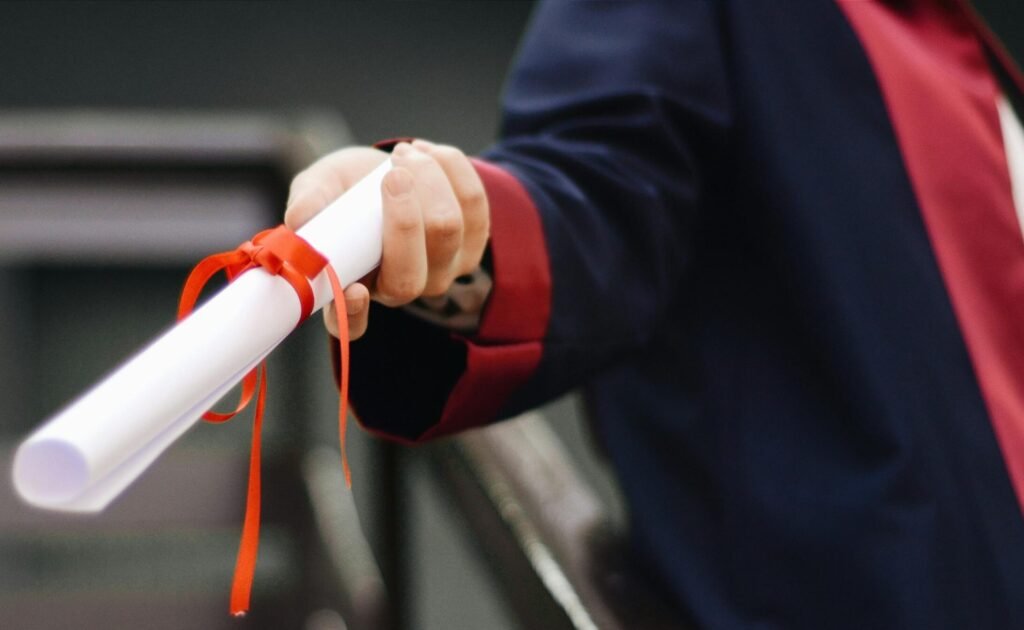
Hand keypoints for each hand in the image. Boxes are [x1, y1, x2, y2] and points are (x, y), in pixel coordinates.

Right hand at [283, 140, 489, 339]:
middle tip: (392, 173)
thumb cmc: (346, 188)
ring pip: (447, 230)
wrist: (389, 169)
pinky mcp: (473, 242)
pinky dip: (452, 169)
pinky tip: (428, 153)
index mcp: (353, 288)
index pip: (352, 323)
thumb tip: (300, 219)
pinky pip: (474, 204)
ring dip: (428, 179)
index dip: (354, 314)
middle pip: (410, 275)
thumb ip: (309, 202)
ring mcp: (442, 270)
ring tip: (403, 154)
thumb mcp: (319, 187)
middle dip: (404, 217)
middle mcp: (400, 289)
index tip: (354, 290)